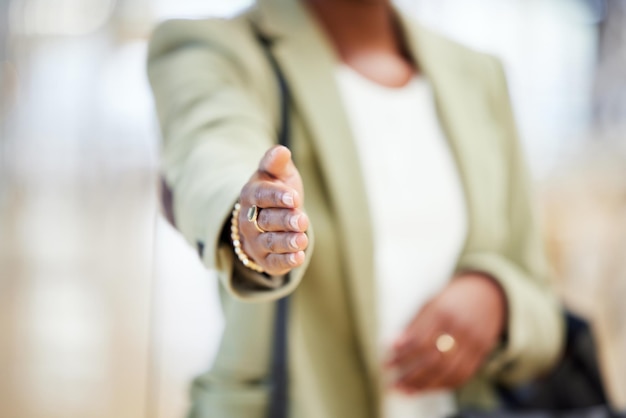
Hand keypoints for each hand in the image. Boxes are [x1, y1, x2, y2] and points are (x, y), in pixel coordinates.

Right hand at [237, 145, 308, 275]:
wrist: (266, 218)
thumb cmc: (276, 191)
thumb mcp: (277, 174)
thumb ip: (276, 163)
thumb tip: (282, 150)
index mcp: (251, 195)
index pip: (261, 196)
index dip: (277, 197)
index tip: (293, 198)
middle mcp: (249, 220)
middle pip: (266, 221)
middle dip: (284, 221)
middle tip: (301, 219)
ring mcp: (256, 242)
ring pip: (270, 242)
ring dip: (286, 242)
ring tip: (302, 239)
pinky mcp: (266, 260)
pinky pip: (274, 262)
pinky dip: (286, 261)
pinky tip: (299, 257)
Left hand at [386, 273, 506, 392]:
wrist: (485, 295)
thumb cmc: (448, 301)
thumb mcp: (429, 305)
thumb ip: (412, 325)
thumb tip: (392, 345)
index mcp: (442, 312)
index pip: (420, 340)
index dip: (402, 355)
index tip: (386, 364)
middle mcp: (460, 328)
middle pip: (434, 360)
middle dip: (411, 375)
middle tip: (392, 384)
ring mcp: (474, 342)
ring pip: (448, 372)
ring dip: (424, 386)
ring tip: (405, 391)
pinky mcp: (481, 353)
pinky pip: (462, 375)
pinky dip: (442, 386)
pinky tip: (425, 388)